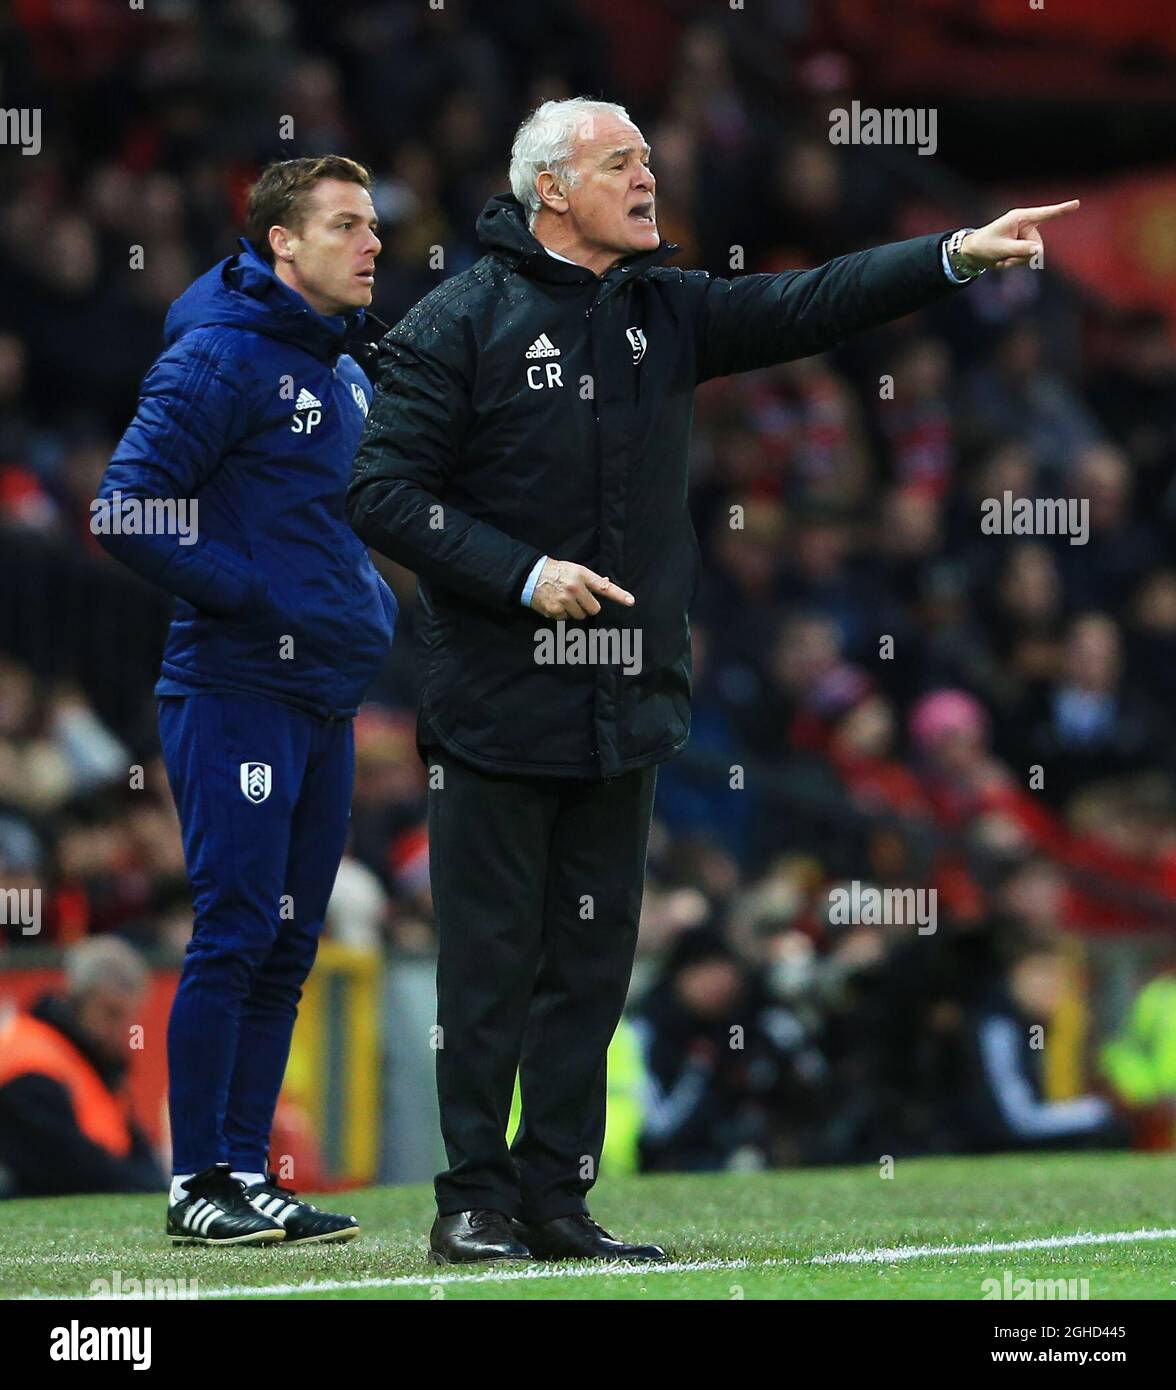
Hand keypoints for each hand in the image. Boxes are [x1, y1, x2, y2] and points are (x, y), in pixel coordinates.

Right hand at [528, 558, 634, 619]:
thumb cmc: (558, 571)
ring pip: (580, 616)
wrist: (532, 575)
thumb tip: (607, 584)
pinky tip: (556, 604)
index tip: (630, 601)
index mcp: (582, 576)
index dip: (619, 595)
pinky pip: (566, 619)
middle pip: (594, 609)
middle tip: (579, 598)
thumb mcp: (576, 569)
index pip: (604, 587)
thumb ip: (592, 579)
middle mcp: (575, 588)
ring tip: (565, 600)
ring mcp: (564, 601)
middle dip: (588, 606)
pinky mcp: (554, 611)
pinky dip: (563, 614)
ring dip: (575, 611)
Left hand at [960, 200, 1079, 270]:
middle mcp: (1025, 226)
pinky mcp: (1023, 246)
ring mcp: (1025, 236)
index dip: (1061, 210)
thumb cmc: (984, 246)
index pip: (1044, 214)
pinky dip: (1015, 264)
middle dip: (1022, 257)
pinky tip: (1003, 262)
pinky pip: (1027, 259)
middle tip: (1004, 260)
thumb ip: (1021, 250)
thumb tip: (1039, 251)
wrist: (973, 253)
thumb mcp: (1002, 249)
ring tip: (1002, 260)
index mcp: (1020, 218)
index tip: (1076, 204)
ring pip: (1033, 255)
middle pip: (1037, 245)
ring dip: (1017, 262)